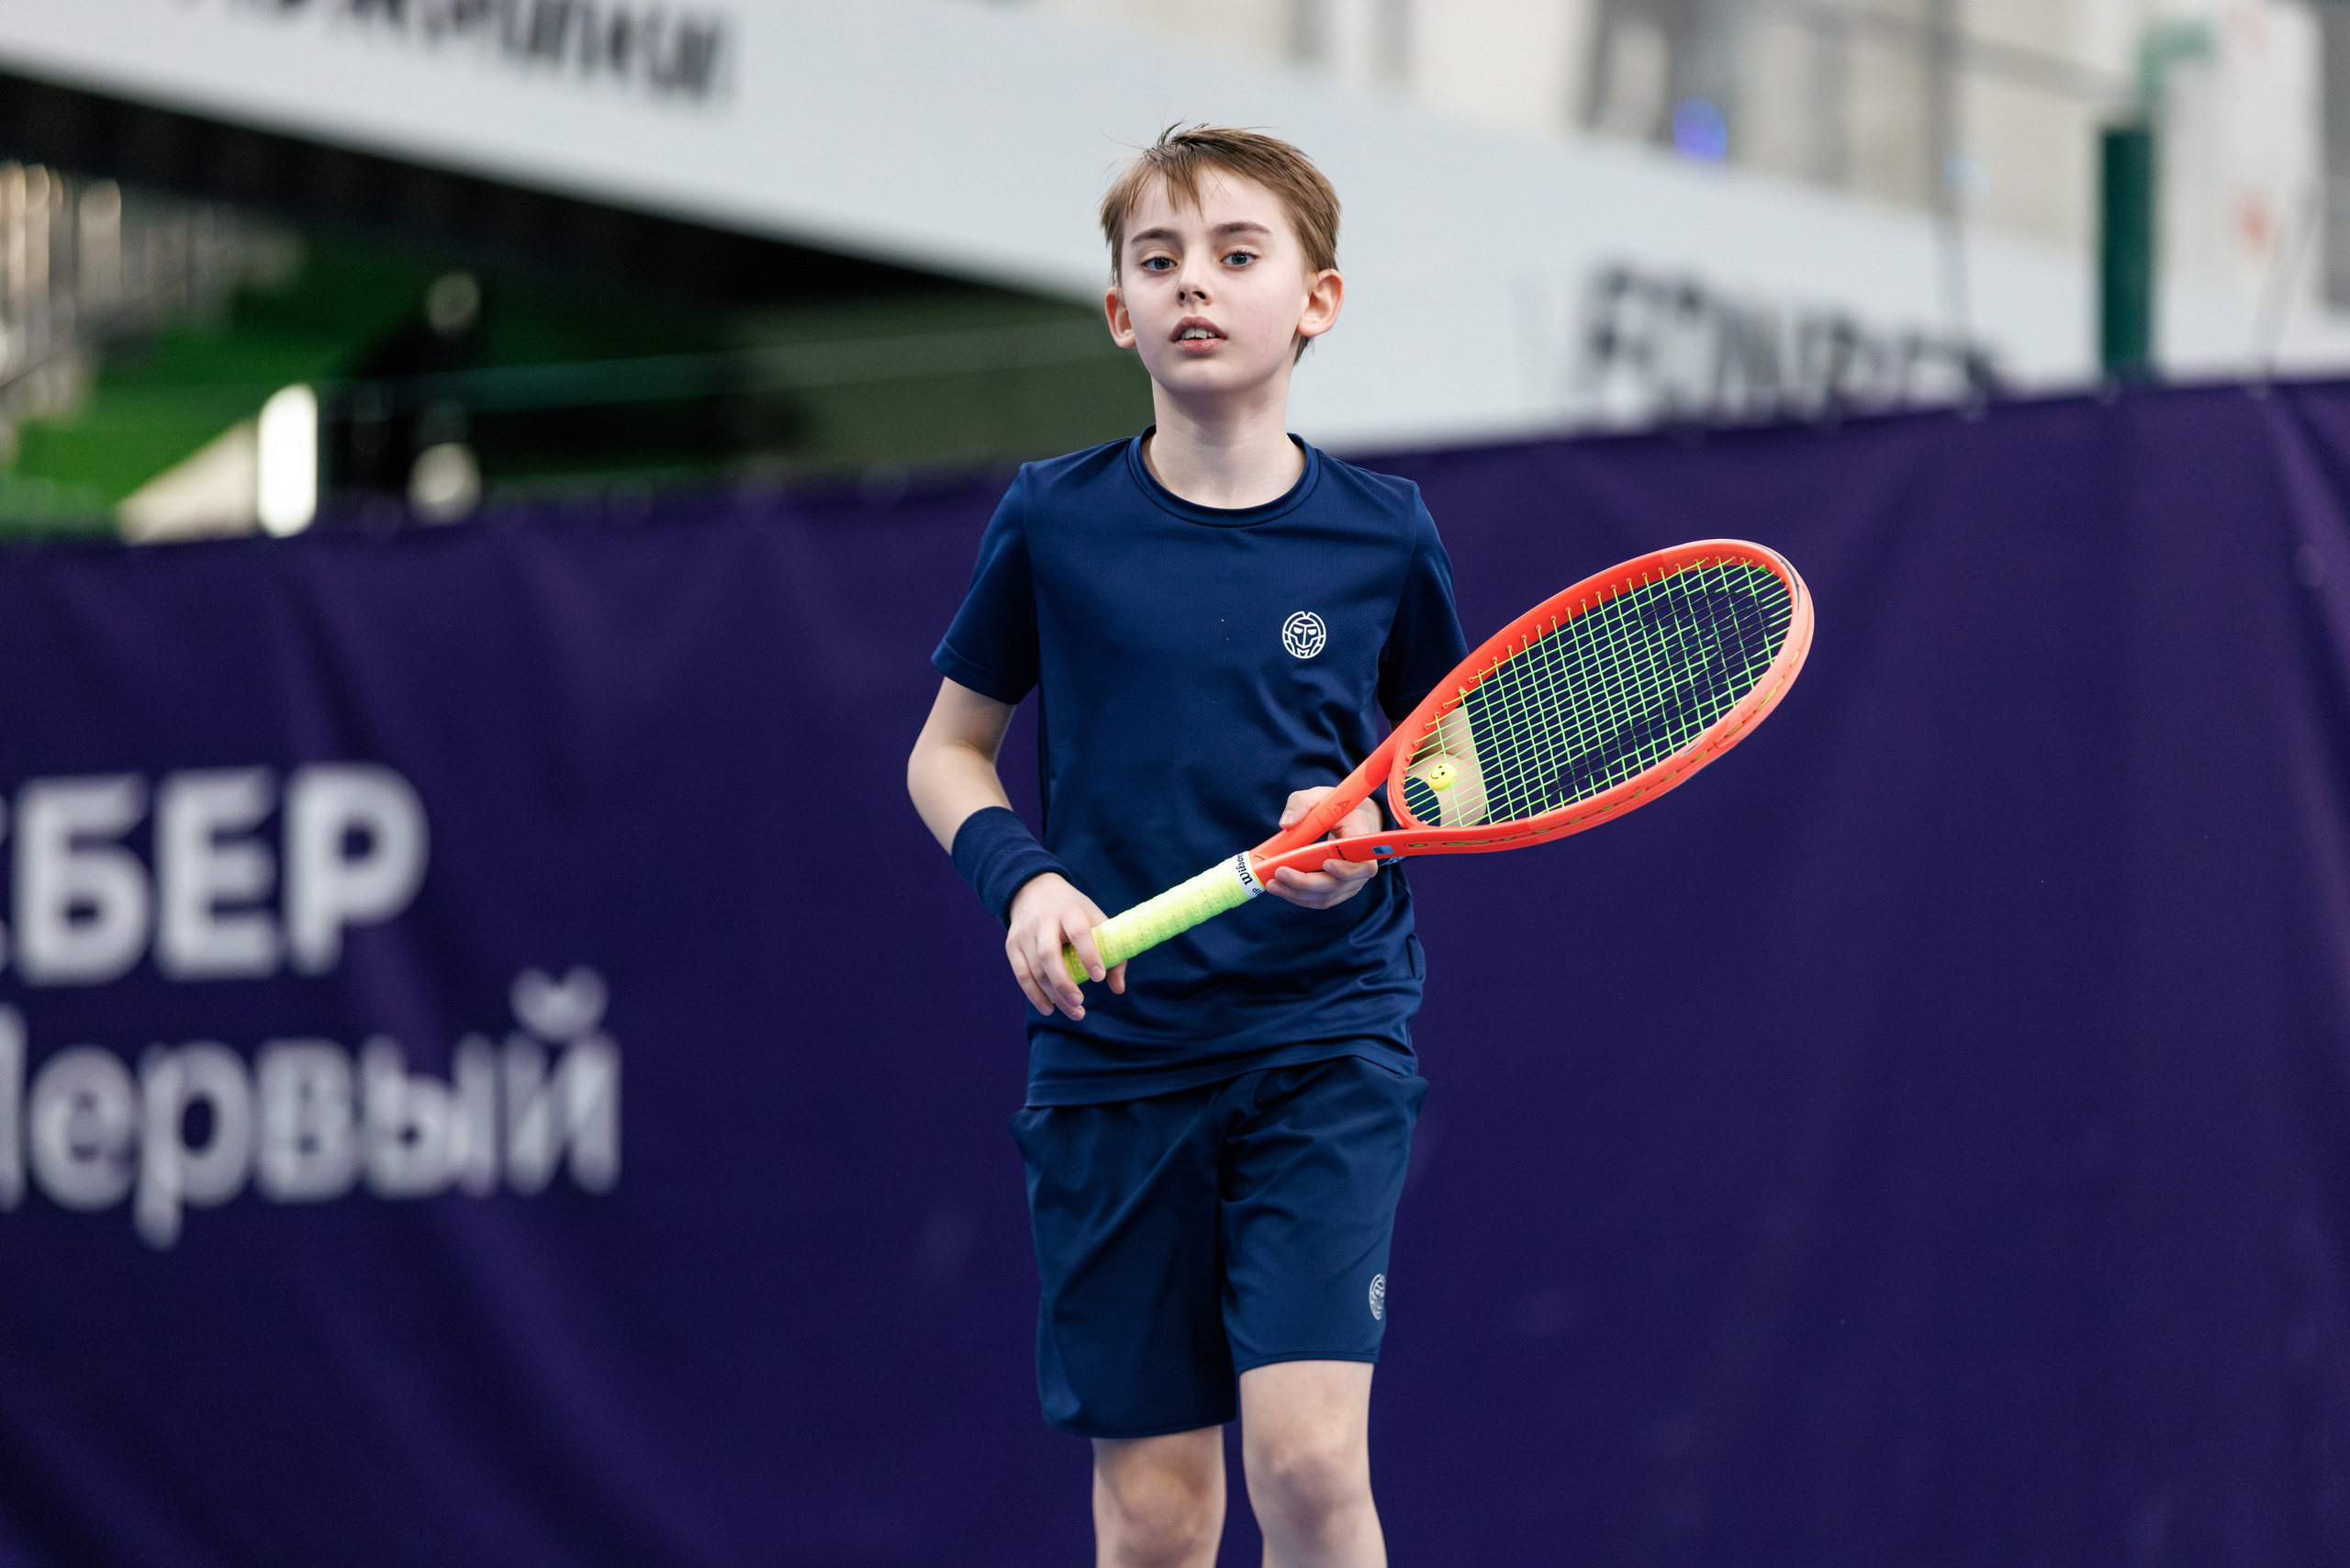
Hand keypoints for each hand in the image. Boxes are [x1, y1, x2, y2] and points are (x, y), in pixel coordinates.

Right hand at [1006, 873, 1126, 1020]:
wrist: (1035, 891)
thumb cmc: (1074, 911)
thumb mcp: (1095, 920)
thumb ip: (1111, 952)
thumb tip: (1117, 988)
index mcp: (1069, 911)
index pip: (1078, 932)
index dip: (1089, 954)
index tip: (1099, 977)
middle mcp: (1043, 921)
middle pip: (1049, 955)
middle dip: (1064, 982)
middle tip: (1080, 1002)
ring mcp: (1024, 934)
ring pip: (1035, 969)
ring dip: (1054, 995)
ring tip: (1074, 1011)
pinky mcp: (1012, 946)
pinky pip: (1022, 975)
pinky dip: (1035, 995)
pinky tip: (1049, 1008)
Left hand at [1264, 788, 1380, 909]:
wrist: (1351, 819)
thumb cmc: (1336, 807)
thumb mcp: (1319, 795)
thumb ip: (1301, 803)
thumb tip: (1286, 823)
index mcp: (1363, 840)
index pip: (1364, 864)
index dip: (1346, 869)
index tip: (1325, 863)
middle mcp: (1361, 866)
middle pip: (1337, 885)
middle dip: (1306, 883)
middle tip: (1280, 873)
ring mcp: (1351, 881)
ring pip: (1326, 896)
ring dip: (1297, 893)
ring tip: (1272, 884)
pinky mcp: (1339, 889)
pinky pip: (1320, 899)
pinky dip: (1299, 897)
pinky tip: (1281, 889)